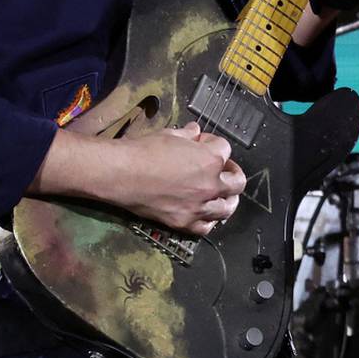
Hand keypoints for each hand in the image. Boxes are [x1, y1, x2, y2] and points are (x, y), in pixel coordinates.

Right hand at [114, 121, 244, 235]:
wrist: (120, 175)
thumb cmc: (143, 151)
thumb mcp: (170, 134)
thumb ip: (188, 135)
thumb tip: (194, 131)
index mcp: (211, 159)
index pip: (225, 150)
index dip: (214, 144)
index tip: (203, 144)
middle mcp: (210, 184)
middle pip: (237, 182)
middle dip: (232, 172)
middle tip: (222, 169)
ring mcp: (199, 206)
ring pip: (227, 207)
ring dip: (227, 199)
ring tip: (221, 194)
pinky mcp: (184, 222)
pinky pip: (206, 226)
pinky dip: (209, 220)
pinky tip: (205, 212)